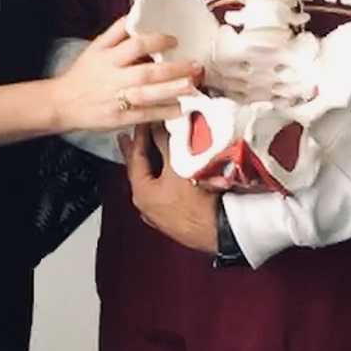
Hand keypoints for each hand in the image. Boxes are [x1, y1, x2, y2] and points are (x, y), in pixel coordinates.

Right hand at [51, 18, 199, 133]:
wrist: (63, 103)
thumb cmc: (83, 73)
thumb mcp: (96, 47)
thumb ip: (116, 32)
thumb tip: (136, 14)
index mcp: (109, 58)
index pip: (136, 45)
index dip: (157, 41)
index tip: (174, 40)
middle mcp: (114, 78)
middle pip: (147, 73)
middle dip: (173, 69)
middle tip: (195, 65)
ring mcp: (118, 100)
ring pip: (147, 95)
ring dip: (171, 91)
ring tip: (191, 86)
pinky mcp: (120, 118)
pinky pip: (144, 115)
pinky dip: (162, 112)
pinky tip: (180, 108)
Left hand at [120, 124, 218, 253]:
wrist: (219, 228)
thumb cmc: (196, 200)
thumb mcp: (177, 166)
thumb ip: (164, 142)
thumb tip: (157, 125)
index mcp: (141, 193)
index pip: (136, 158)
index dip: (139, 137)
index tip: (142, 122)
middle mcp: (147, 206)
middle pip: (141, 172)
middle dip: (138, 153)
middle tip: (130, 138)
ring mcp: (160, 214)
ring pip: (154, 182)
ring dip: (153, 165)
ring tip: (152, 150)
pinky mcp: (175, 219)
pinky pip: (166, 191)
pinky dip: (166, 178)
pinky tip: (172, 173)